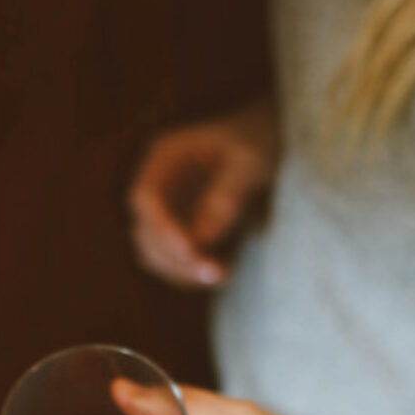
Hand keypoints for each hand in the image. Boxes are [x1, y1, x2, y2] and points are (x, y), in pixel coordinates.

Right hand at [129, 99, 278, 289]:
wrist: (268, 140)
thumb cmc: (261, 139)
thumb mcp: (252, 160)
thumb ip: (228, 194)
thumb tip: (203, 239)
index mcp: (166, 156)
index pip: (145, 197)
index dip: (162, 228)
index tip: (191, 250)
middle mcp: (159, 184)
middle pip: (145, 232)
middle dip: (175, 258)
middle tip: (214, 272)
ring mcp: (168, 210)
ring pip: (155, 254)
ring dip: (182, 271)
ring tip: (222, 275)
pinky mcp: (183, 230)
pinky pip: (175, 261)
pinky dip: (193, 273)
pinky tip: (225, 272)